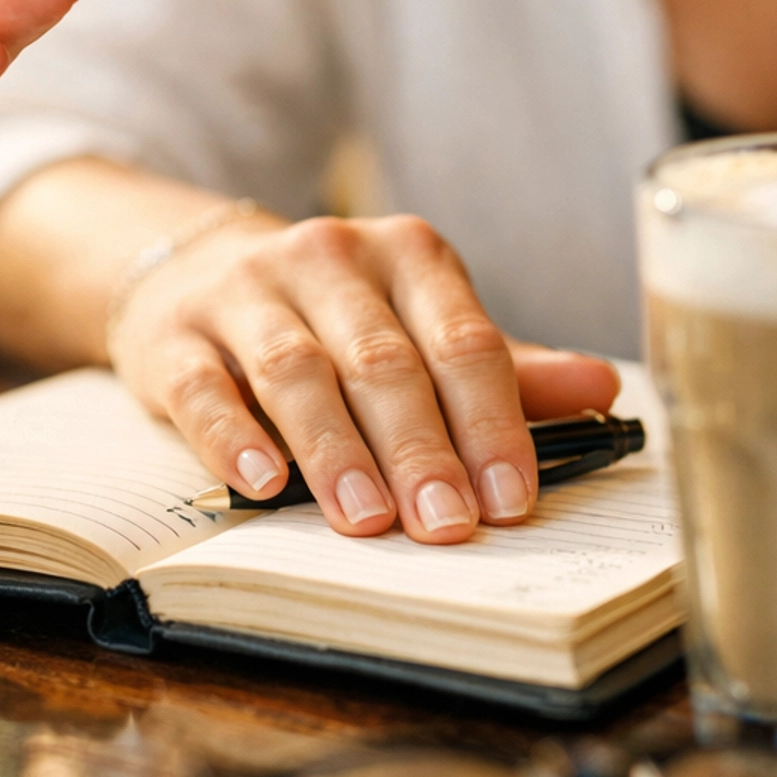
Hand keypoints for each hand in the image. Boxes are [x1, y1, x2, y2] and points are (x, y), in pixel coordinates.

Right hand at [108, 210, 620, 543]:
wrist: (197, 275)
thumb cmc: (336, 318)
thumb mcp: (420, 326)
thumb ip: (503, 367)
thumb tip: (602, 392)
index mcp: (405, 252)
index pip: (462, 338)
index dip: (489, 421)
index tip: (510, 499)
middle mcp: (326, 257)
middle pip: (382, 359)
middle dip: (419, 447)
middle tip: (446, 524)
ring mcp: (244, 292)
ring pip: (295, 369)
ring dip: (335, 449)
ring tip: (366, 518)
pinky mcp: (175, 335)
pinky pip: (203, 387)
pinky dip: (234, 435)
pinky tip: (262, 482)